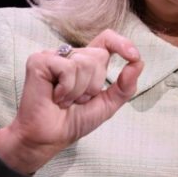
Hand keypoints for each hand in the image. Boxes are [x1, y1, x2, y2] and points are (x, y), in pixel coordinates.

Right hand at [0, 29, 143, 173]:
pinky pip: (67, 68)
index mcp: (87, 61)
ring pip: (84, 62)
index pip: (107, 39)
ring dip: (79, 90)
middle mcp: (71, 55)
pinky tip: (56, 97)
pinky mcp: (39, 61)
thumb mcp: (108, 104)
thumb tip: (139, 62)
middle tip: (78, 99)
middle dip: (94, 83)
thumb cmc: (75, 120)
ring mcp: (53, 56)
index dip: (122, 43)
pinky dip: (67, 88)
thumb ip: (125, 85)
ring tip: (65, 100)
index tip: (133, 56)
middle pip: (99, 55)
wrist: (50, 138)